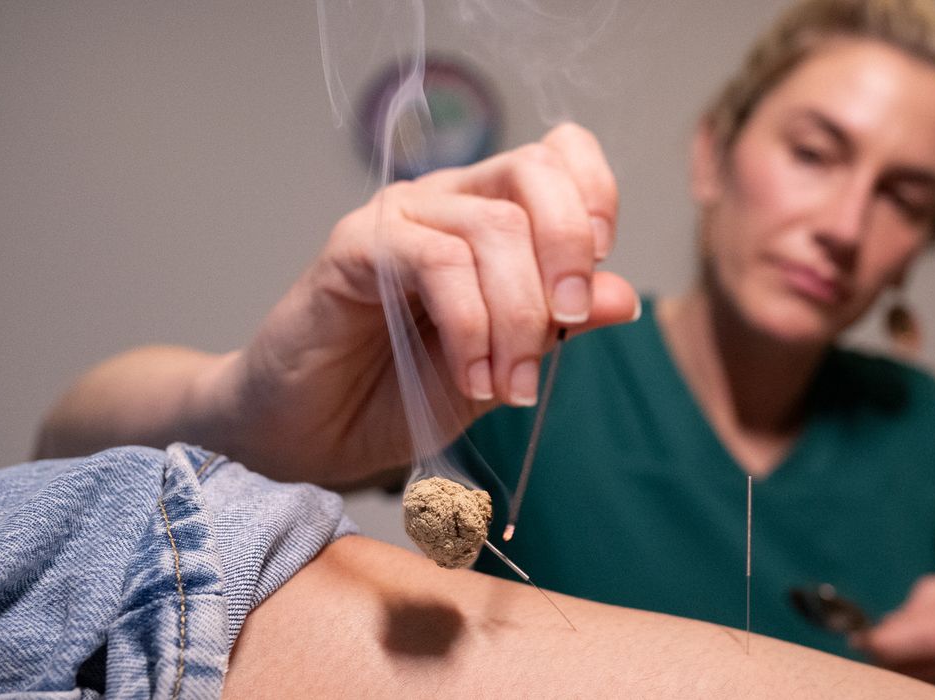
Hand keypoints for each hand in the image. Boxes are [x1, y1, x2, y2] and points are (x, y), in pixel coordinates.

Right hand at [200, 123, 638, 485]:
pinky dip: (470, 326)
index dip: (595, 198)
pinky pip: (436, 262)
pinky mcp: (354, 247)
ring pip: (493, 227)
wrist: (311, 436)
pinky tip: (470, 378)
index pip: (560, 157)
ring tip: (509, 386)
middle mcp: (447, 200)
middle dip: (567, 251)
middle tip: (565, 326)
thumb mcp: (506, 364)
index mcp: (491, 213)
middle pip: (534, 172)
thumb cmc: (401, 393)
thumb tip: (623, 295)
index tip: (594, 276)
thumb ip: (558, 326)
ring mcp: (399, 217)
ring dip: (518, 318)